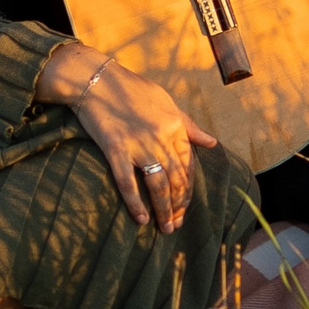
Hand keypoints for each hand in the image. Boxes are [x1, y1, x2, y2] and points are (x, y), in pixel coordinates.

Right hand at [38, 45, 216, 232]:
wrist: (96, 80)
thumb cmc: (131, 89)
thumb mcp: (166, 101)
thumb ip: (188, 125)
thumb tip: (211, 143)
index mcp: (175, 125)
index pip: (187, 165)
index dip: (187, 189)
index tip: (184, 205)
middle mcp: (160, 137)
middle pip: (175, 179)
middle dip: (178, 206)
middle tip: (177, 224)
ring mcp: (138, 144)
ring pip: (158, 185)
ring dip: (163, 210)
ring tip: (165, 228)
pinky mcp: (115, 150)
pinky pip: (128, 182)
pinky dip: (135, 203)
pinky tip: (141, 219)